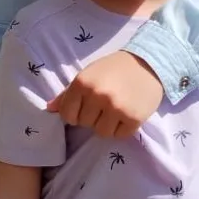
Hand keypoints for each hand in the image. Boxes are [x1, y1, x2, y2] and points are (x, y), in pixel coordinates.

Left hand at [47, 51, 163, 137]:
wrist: (148, 63)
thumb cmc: (114, 68)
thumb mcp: (88, 74)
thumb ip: (68, 93)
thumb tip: (49, 108)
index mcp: (82, 83)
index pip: (67, 114)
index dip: (76, 113)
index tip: (87, 105)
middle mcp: (97, 95)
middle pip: (84, 124)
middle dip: (93, 117)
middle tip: (106, 103)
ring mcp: (115, 108)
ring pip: (101, 132)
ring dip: (108, 124)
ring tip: (117, 109)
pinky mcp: (133, 118)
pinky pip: (120, 135)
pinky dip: (123, 128)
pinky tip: (128, 113)